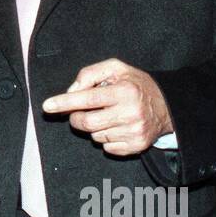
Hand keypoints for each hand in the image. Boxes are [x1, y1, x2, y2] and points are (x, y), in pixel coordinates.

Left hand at [41, 58, 173, 156]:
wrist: (168, 106)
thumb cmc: (136, 84)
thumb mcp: (116, 69)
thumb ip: (90, 74)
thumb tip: (71, 92)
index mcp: (124, 91)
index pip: (88, 98)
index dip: (65, 102)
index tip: (47, 106)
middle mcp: (130, 113)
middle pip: (87, 123)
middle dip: (76, 118)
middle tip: (79, 112)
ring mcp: (134, 132)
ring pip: (96, 136)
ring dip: (93, 127)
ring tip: (107, 116)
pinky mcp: (137, 146)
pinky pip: (107, 147)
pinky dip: (105, 138)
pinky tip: (116, 127)